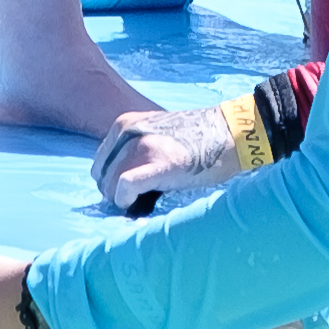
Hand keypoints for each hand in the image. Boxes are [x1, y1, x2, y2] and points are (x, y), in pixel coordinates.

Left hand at [90, 97, 244, 210]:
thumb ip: (133, 149)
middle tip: (136, 203)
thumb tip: (116, 183)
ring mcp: (143, 147)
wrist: (228, 133)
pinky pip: (125, 187)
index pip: (99, 164)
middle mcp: (128, 132)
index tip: (126, 195)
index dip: (110, 183)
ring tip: (143, 204)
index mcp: (125, 124)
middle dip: (115, 194)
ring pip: (110, 185)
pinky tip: (139, 204)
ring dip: (122, 201)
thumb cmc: (195, 138)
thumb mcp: (154, 132)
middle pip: (102, 177)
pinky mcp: (159, 164)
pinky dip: (127, 201)